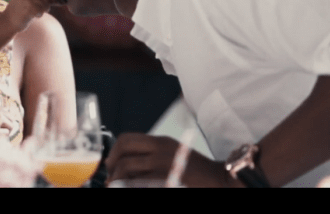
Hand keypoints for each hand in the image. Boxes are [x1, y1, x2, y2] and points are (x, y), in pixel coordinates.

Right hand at [2, 0, 56, 32]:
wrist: (6, 24)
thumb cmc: (17, 15)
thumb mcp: (24, 2)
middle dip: (47, 0)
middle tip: (47, 8)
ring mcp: (25, 1)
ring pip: (42, 2)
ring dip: (45, 8)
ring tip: (41, 13)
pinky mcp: (27, 10)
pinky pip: (40, 10)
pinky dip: (41, 13)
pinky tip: (37, 16)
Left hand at [105, 133, 230, 187]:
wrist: (219, 179)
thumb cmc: (196, 171)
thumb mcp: (172, 154)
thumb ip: (152, 155)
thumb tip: (126, 164)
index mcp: (160, 141)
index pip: (126, 139)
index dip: (114, 152)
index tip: (111, 164)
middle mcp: (159, 149)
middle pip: (123, 150)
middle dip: (111, 164)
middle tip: (110, 177)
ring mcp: (162, 164)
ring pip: (127, 167)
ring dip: (116, 179)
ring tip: (115, 186)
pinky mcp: (165, 179)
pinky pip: (138, 182)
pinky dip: (129, 186)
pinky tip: (128, 189)